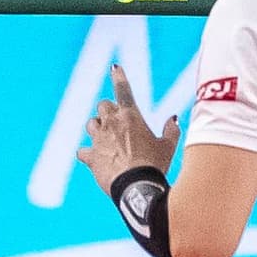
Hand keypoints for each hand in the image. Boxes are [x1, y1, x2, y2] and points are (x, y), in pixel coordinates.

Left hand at [80, 63, 171, 190]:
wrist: (137, 188)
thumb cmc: (155, 165)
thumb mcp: (168, 147)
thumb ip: (172, 130)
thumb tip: (174, 118)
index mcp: (131, 116)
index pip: (123, 89)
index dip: (119, 77)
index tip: (115, 68)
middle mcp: (111, 123)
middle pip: (103, 105)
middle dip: (108, 110)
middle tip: (117, 121)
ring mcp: (98, 139)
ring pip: (91, 124)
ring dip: (97, 127)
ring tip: (106, 138)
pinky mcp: (90, 156)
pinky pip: (83, 151)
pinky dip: (87, 153)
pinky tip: (93, 158)